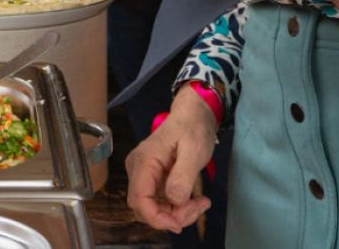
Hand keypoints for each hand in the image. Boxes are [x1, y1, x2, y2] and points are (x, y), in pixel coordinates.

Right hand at [126, 84, 217, 233]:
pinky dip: (178, 207)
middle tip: (198, 207)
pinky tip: (195, 200)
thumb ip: (183, 175)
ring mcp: (144, 175)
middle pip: (145, 207)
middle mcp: (138, 169)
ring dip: (177, 212)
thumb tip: (175, 199)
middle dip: (171, 215)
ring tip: (201, 203)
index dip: (156, 218)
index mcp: (144, 161)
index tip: (179, 223)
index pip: (139, 199)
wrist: (193, 115)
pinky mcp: (152, 179)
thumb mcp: (194, 150)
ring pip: (153, 207)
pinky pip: (160, 201)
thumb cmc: (193, 127)